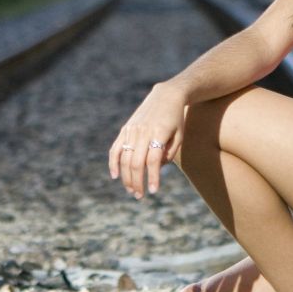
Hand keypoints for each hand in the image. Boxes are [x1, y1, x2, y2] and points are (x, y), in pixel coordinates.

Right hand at [108, 82, 186, 198]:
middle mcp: (143, 131)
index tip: (153, 191)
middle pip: (136, 162)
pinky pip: (116, 148)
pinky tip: (115, 175)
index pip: (153, 160)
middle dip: (137, 182)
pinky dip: (113, 162)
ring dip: (126, 177)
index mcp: (159, 133)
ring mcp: (132, 130)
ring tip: (131, 190)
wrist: (166, 95)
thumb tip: (155, 169)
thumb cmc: (176, 119)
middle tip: (140, 196)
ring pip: (124, 158)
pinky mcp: (125, 129)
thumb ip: (169, 153)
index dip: (152, 177)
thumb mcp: (179, 135)